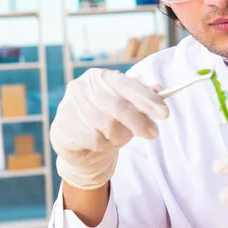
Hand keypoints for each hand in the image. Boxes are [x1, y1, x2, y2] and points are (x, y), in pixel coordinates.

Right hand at [50, 68, 168, 189]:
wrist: (82, 151)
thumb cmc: (108, 126)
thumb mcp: (128, 111)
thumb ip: (141, 99)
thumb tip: (160, 89)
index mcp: (100, 76)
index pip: (128, 85)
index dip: (148, 99)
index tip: (165, 113)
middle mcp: (82, 86)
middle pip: (119, 106)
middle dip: (140, 122)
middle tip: (153, 134)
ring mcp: (69, 105)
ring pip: (108, 125)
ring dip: (120, 137)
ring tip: (117, 139)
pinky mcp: (61, 126)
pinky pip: (94, 140)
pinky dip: (103, 146)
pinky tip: (98, 144)